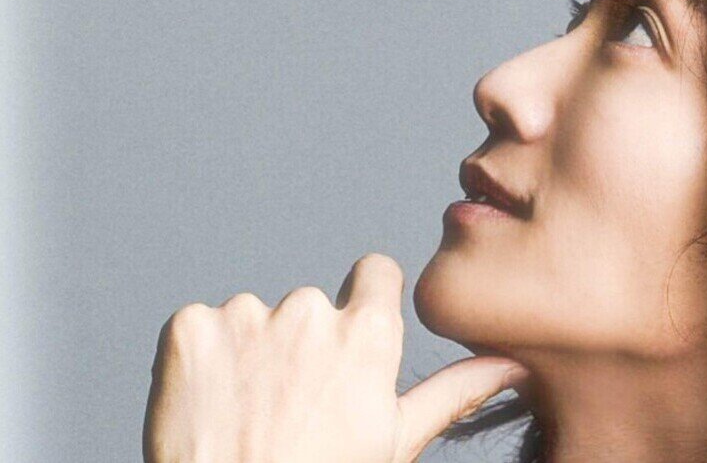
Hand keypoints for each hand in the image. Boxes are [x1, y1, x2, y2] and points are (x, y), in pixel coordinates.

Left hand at [143, 252, 528, 462]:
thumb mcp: (396, 441)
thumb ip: (455, 390)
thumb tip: (511, 365)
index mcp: (368, 331)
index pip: (375, 272)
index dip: (363, 307)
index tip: (349, 342)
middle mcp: (309, 309)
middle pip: (311, 305)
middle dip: (302, 344)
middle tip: (294, 406)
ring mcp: (245, 315)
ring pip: (254, 318)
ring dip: (251, 353)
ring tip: (249, 413)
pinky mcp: (189, 327)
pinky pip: (200, 327)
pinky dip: (203, 360)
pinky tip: (211, 405)